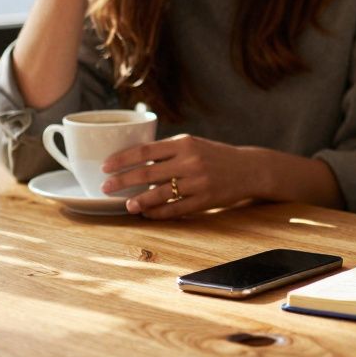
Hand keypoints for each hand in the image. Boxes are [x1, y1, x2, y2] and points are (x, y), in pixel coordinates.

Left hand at [100, 134, 258, 218]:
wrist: (250, 169)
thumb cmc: (216, 156)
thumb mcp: (194, 144)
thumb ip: (167, 151)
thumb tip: (132, 161)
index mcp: (185, 143)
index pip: (145, 150)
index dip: (121, 159)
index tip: (105, 166)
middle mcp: (190, 161)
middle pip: (147, 173)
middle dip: (121, 181)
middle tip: (105, 187)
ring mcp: (198, 182)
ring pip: (159, 194)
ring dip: (138, 200)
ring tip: (126, 205)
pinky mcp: (205, 200)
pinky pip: (175, 209)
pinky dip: (158, 212)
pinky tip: (147, 213)